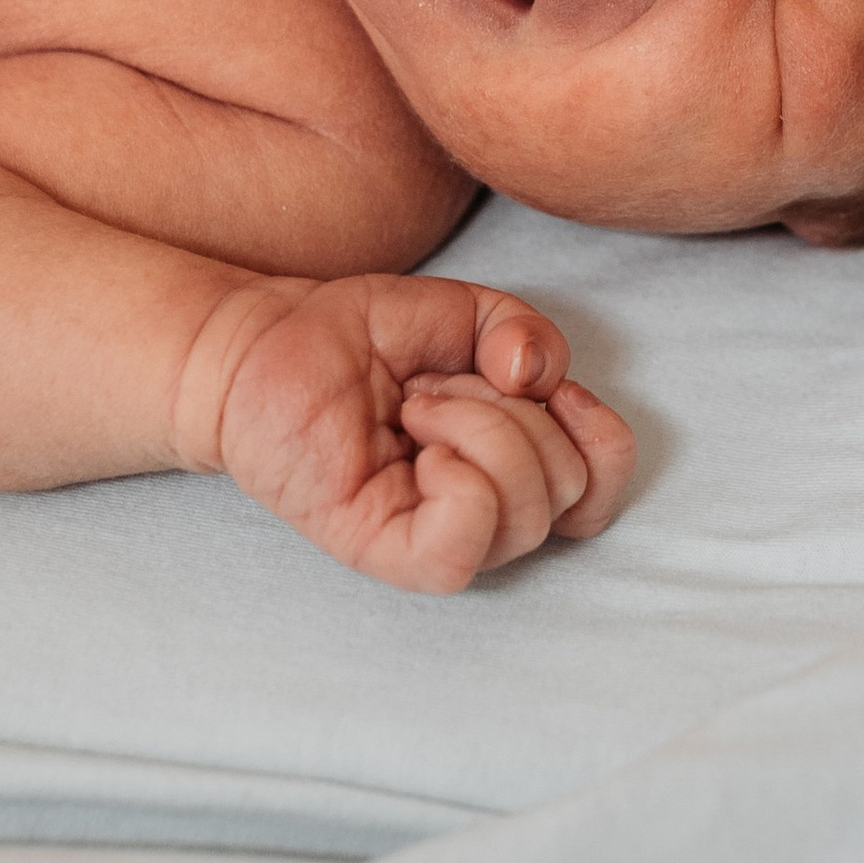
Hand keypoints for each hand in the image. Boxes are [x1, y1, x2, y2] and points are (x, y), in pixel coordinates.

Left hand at [209, 274, 634, 593]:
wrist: (262, 346)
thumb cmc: (353, 336)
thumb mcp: (457, 309)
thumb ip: (518, 329)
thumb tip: (541, 377)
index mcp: (511, 464)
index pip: (602, 487)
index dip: (600, 434)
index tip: (543, 381)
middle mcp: (485, 512)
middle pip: (568, 486)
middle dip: (511, 409)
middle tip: (432, 386)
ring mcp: (438, 538)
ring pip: (525, 511)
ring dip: (479, 428)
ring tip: (414, 407)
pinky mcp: (390, 553)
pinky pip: (466, 540)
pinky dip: (461, 478)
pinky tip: (416, 448)